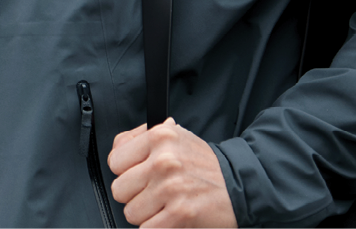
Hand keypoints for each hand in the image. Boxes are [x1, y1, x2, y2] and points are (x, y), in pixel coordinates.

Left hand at [108, 118, 237, 227]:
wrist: (241, 185)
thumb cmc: (204, 164)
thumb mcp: (175, 137)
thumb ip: (139, 138)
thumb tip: (117, 148)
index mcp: (159, 136)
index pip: (115, 161)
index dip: (126, 172)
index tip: (140, 175)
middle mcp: (164, 160)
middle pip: (120, 190)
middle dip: (136, 195)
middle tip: (156, 192)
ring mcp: (171, 187)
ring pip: (131, 212)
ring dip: (148, 214)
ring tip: (167, 204)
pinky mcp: (179, 213)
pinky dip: (158, 227)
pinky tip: (172, 217)